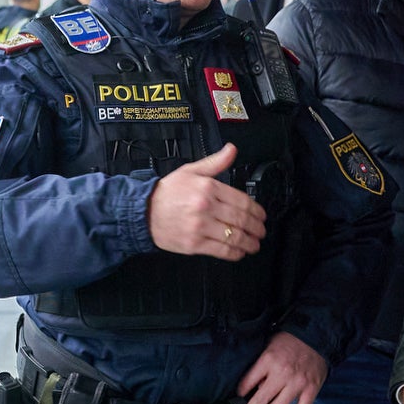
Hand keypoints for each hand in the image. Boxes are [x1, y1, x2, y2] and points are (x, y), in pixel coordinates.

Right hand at [146, 143, 265, 260]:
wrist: (143, 212)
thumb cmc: (166, 193)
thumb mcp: (190, 171)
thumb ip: (215, 162)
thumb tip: (231, 150)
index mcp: (207, 188)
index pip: (241, 201)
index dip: (256, 210)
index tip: (261, 215)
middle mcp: (205, 207)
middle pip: (241, 220)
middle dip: (256, 228)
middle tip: (261, 231)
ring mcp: (200, 227)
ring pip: (234, 236)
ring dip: (249, 242)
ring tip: (254, 244)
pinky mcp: (194, 244)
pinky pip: (221, 250)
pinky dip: (235, 253)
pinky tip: (239, 252)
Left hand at [237, 331, 327, 403]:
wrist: (315, 336)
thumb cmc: (290, 340)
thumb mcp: (268, 346)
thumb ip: (261, 366)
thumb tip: (255, 387)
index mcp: (269, 360)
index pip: (247, 383)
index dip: (240, 393)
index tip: (239, 397)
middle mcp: (283, 373)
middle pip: (261, 400)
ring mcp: (298, 383)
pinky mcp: (311, 390)